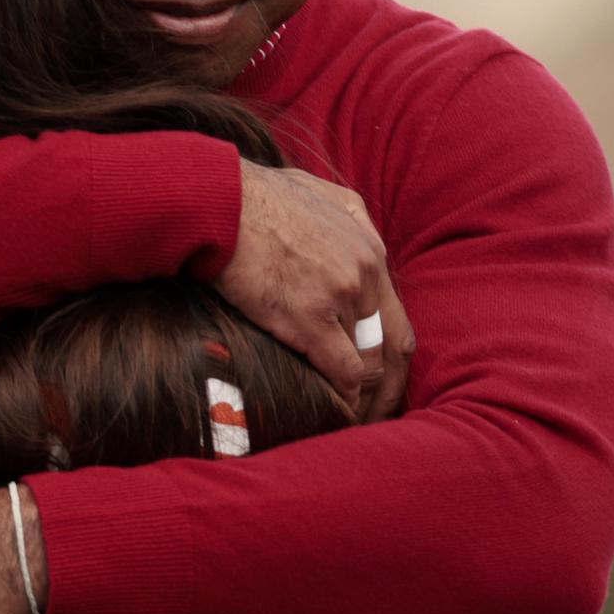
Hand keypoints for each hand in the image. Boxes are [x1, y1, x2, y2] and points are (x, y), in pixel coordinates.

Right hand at [218, 161, 416, 420]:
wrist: (218, 200)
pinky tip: (337, 412)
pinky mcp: (311, 316)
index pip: (395, 314)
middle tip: (378, 413)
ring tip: (355, 420)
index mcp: (369, 245)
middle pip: (394, 343)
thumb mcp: (318, 193)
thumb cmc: (253, 196)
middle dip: (390, 386)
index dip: (389, 353)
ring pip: (371, 361)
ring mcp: (341, 294)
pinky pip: (344, 370)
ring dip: (366, 398)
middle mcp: (365, 270)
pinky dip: (345, 397)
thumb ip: (344, 219)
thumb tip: (347, 235)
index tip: (381, 378)